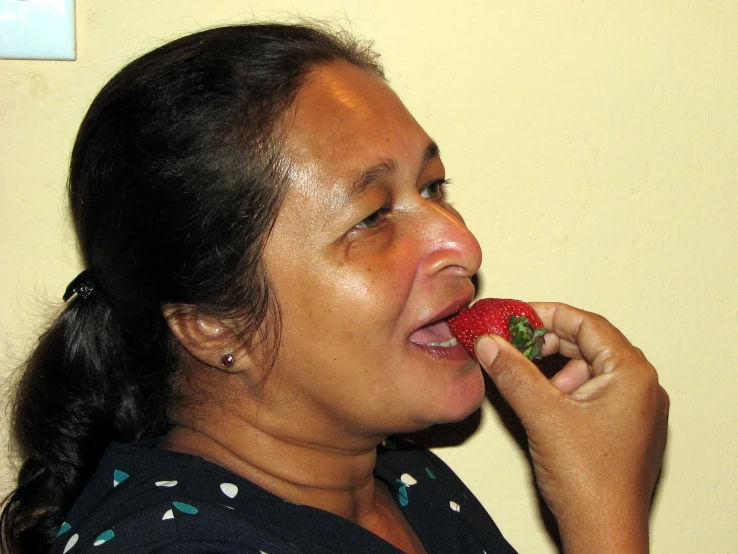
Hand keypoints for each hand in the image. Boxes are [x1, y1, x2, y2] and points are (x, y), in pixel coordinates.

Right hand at [475, 303, 668, 553]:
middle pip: (587, 344)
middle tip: (510, 342)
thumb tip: (489, 342)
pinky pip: (590, 393)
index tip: (513, 315)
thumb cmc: (589, 482)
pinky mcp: (621, 428)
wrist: (603, 533)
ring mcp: (633, 409)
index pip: (586, 324)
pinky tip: (537, 400)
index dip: (545, 315)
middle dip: (546, 342)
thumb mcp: (542, 415)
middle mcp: (640, 387)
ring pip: (587, 369)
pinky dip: (561, 389)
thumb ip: (513, 372)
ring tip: (521, 376)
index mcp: (631, 374)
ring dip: (552, 368)